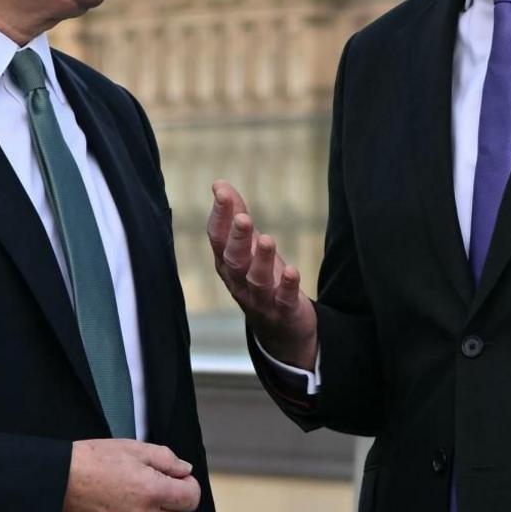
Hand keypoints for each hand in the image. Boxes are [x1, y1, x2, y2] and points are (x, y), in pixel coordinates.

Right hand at [59, 439, 200, 511]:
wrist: (57, 483)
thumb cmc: (91, 461)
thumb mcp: (132, 448)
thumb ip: (166, 459)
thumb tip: (185, 470)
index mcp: (152, 491)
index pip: (191, 498)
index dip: (188, 486)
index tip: (178, 480)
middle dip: (175, 501)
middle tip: (158, 487)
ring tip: (147, 505)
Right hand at [206, 180, 316, 369]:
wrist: (279, 327)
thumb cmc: (258, 277)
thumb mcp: (247, 247)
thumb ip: (234, 215)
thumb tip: (218, 184)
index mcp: (227, 263)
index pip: (218, 238)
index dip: (219, 216)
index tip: (222, 193)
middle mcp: (238, 281)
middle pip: (234, 260)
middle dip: (238, 239)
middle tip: (243, 219)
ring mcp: (260, 299)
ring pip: (257, 280)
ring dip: (262, 260)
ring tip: (267, 240)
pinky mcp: (283, 311)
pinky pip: (284, 300)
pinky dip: (287, 286)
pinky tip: (292, 271)